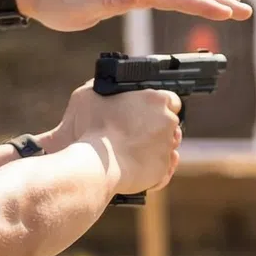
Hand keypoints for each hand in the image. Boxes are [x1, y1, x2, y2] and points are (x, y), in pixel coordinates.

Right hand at [59, 81, 181, 195]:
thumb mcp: (86, 96)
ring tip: (131, 150)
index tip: (143, 111)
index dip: (156, 105)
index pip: (170, 98)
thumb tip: (100, 86)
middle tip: (134, 131)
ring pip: (166, 145)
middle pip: (169, 122)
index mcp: (156, 99)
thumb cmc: (91, 130)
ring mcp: (167, 147)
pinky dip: (150, 166)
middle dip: (156, 126)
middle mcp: (168, 121)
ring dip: (154, 146)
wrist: (96, 167)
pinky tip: (134, 164)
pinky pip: (161, 167)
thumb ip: (98, 87)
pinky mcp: (162, 169)